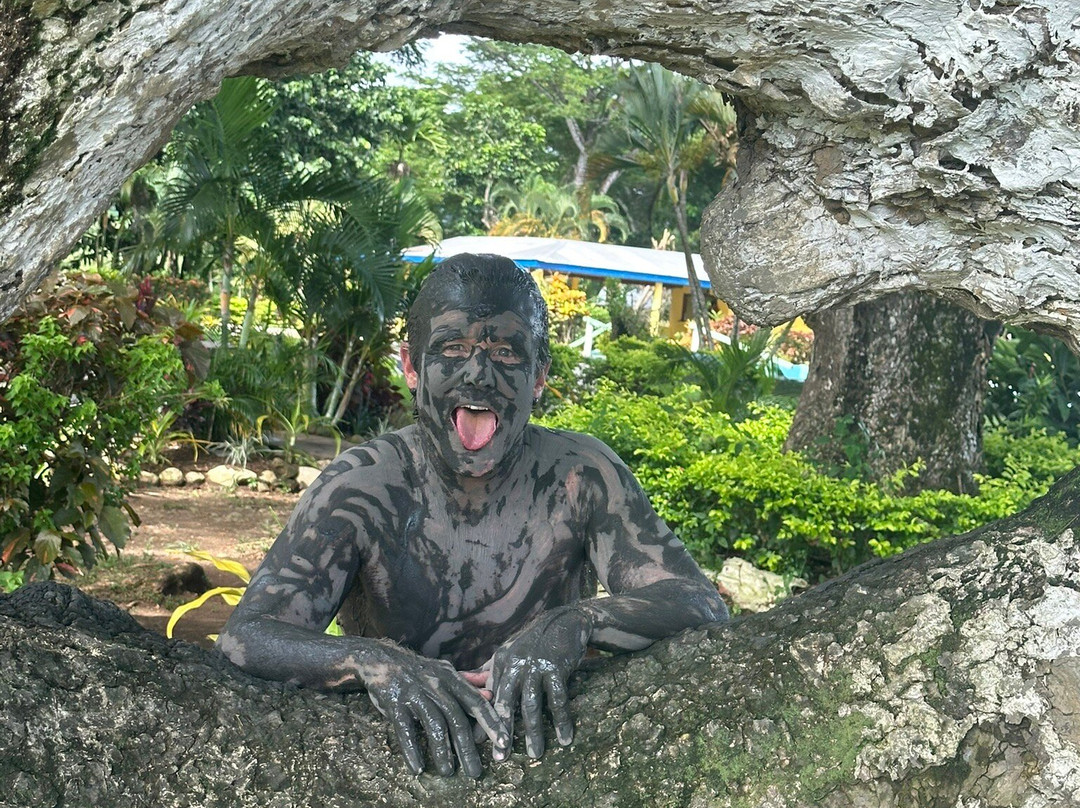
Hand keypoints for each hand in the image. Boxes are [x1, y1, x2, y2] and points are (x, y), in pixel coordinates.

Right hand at [361, 641, 507, 777]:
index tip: (505, 743)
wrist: (382, 659)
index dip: (492, 722)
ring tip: (448, 771)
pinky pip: (405, 730)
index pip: (476, 702)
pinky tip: (418, 767)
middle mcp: (436, 685)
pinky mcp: (395, 703)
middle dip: (468, 747)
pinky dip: (412, 750)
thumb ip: (468, 684)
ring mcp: (415, 694)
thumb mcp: (444, 672)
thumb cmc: (418, 671)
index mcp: (451, 678)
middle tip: (476, 771)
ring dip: (443, 751)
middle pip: (457, 718)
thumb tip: (491, 696)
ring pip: (434, 725)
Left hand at [490, 606, 591, 759]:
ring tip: (535, 754)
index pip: (487, 698)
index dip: (481, 721)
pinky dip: (561, 721)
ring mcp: (536, 667)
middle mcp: (515, 665)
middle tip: (501, 756)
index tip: (476, 745)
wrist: (563, 621)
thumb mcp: (508, 653)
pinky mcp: (557, 668)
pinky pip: (558, 700)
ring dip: (534, 732)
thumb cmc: (532, 642)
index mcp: (500, 663)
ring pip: (531, 705)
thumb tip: (463, 682)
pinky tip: (564, 738)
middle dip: (502, 731)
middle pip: (505, 704)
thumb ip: (488, 671)